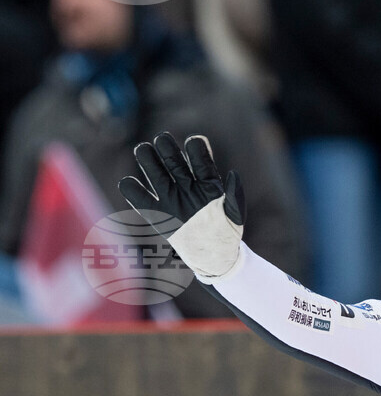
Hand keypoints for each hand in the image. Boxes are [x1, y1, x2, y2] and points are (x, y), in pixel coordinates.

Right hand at [119, 132, 245, 279]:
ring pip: (155, 172)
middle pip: (174, 160)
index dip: (196, 149)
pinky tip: (130, 182)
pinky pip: (140, 198)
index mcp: (208, 183)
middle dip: (167, 148)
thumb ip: (234, 195)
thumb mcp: (236, 215)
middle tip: (162, 139)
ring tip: (143, 149)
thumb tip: (232, 174)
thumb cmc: (228, 232)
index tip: (193, 143)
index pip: (201, 160)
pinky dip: (132, 189)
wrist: (215, 256)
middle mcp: (187, 185)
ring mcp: (171, 198)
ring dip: (148, 159)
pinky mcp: (158, 214)